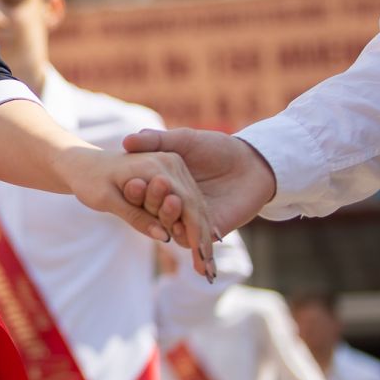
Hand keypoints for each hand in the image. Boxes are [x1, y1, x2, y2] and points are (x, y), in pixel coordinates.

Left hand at [51, 146, 217, 278]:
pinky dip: (194, 222)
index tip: (201, 259)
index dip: (194, 232)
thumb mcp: (106, 200)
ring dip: (203, 233)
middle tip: (209, 270)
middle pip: (195, 204)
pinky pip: (187, 200)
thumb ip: (136, 217)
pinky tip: (199, 245)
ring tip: (207, 264)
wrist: (82, 163)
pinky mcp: (171, 173)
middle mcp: (169, 163)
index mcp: (155, 166)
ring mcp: (172, 166)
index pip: (185, 203)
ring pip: (195, 203)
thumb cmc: (88, 181)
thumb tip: (165, 238)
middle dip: (203, 238)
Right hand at [120, 128, 276, 255]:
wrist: (253, 162)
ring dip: (166, 220)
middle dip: (148, 206)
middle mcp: (176, 201)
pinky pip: (192, 240)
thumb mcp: (184, 139)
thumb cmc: (218, 147)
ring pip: (170, 227)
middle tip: (143, 194)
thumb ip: (156, 139)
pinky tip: (181, 230)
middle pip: (153, 211)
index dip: (134, 192)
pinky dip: (185, 238)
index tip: (129, 185)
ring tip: (168, 208)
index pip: (143, 193)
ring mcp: (192, 217)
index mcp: (166, 182)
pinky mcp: (209, 229)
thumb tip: (127, 140)